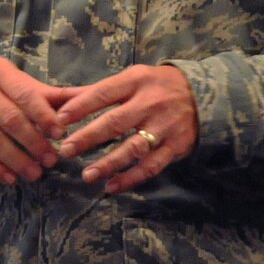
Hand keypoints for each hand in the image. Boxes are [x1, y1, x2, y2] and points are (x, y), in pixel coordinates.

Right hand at [0, 56, 70, 186]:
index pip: (24, 95)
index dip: (44, 116)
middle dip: (33, 142)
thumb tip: (89, 96)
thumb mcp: (13, 78)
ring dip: (15, 159)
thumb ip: (47, 93)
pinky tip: (9, 177)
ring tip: (35, 174)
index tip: (61, 135)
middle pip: (9, 119)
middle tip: (51, 161)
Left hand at [53, 64, 198, 194]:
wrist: (205, 94)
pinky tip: (112, 186)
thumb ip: (101, 91)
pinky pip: (150, 166)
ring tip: (87, 175)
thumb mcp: (134, 77)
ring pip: (133, 148)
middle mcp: (150, 103)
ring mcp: (164, 126)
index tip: (58, 120)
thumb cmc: (158, 86)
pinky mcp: (175, 146)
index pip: (103, 93)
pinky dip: (131, 178)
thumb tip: (62, 99)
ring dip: (109, 163)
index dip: (80, 106)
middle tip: (65, 150)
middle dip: (88, 137)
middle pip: (115, 122)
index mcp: (136, 81)